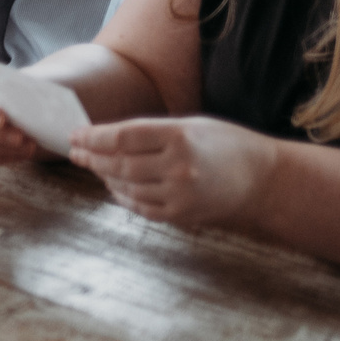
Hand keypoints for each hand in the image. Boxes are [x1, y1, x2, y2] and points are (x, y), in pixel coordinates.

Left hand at [69, 116, 279, 229]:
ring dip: (105, 176)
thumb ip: (149, 132)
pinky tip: (113, 185)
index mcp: (180, 137)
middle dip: (92, 157)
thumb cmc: (225, 144)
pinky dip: (122, 196)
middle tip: (76, 152)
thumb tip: (103, 137)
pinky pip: (140, 206)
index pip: (122, 137)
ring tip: (94, 165)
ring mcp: (180, 195)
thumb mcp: (190, 125)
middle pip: (119, 163)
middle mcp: (179, 167)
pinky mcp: (182, 215)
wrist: (264, 179)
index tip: (75, 135)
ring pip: (126, 186)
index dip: (93, 137)